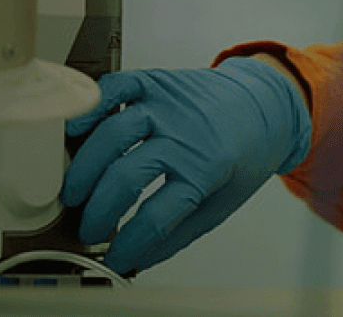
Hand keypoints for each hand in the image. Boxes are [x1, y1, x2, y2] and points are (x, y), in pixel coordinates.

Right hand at [61, 58, 311, 275]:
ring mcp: (169, 105)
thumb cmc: (247, 151)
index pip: (156, 217)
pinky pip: (114, 88)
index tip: (113, 257)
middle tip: (88, 228)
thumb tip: (136, 259)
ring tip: (75, 193)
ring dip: (84, 170)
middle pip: (126, 177)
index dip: (127, 244)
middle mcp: (186, 135)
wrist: (267, 103)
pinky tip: (76, 131)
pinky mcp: (157, 82)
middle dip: (98, 213)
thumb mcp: (225, 200)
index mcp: (208, 169)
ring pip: (111, 135)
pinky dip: (89, 107)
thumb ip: (179, 233)